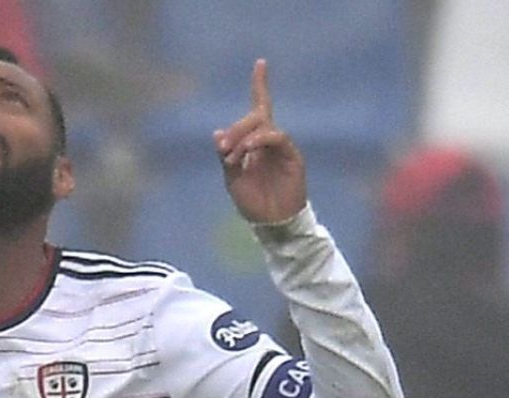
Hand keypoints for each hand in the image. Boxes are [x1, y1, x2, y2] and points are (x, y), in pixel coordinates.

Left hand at [214, 59, 307, 225]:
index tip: (261, 63)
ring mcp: (282, 148)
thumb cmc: (253, 203)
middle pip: (256, 117)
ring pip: (264, 126)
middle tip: (224, 147)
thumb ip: (226, 156)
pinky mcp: (292, 156)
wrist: (272, 224)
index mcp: (256, 143)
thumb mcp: (232, 179)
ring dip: (244, 137)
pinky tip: (248, 150)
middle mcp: (270, 141)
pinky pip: (277, 137)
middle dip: (237, 128)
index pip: (259, 109)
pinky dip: (260, 140)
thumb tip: (216, 134)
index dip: (260, 85)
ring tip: (234, 156)